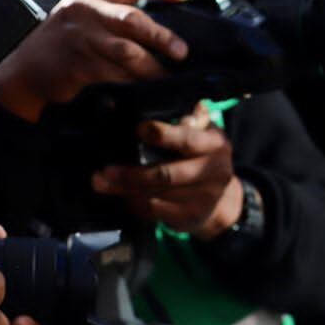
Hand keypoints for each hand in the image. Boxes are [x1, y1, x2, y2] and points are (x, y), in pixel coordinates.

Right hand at [0, 0, 190, 122]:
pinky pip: (114, 72)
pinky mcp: (77, 65)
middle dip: (162, 36)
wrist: (26, 69)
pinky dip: (133, 80)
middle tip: (182, 51)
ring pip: (127, 50)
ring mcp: (80, 38)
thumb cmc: (67, 39)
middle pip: (133, 19)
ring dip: (151, 65)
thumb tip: (165, 22)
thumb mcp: (86, 13)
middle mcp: (85, 10)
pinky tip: (144, 85)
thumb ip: (116, 10)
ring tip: (167, 75)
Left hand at [93, 105, 243, 239]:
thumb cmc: (205, 158)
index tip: (139, 130)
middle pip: (165, 174)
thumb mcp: (207, 134)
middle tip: (106, 170)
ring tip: (102, 183)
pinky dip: (134, 204)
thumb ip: (197, 120)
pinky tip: (122, 196)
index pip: (188, 140)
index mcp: (215, 146)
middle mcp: (212, 172)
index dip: (162, 135)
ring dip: (124, 190)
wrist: (221, 201)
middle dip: (131, 174)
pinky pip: (154, 212)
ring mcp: (202, 198)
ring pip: (155, 196)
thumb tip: (195, 107)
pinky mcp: (188, 218)